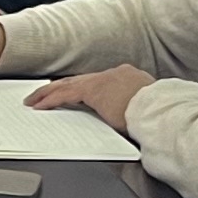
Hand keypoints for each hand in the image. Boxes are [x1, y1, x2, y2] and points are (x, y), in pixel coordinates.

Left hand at [27, 64, 153, 130]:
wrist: (163, 113)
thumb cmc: (159, 117)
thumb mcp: (142, 113)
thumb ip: (128, 113)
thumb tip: (123, 122)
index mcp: (128, 79)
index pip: (97, 83)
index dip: (80, 88)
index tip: (69, 94)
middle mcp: (115, 74)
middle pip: (79, 81)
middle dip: (58, 89)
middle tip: (41, 95)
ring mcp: (104, 80)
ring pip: (68, 85)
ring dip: (48, 94)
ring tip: (34, 101)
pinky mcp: (95, 90)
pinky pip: (65, 95)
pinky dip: (50, 100)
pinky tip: (39, 105)